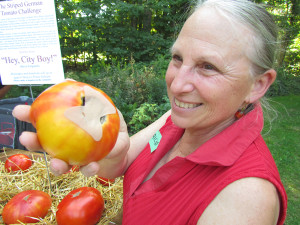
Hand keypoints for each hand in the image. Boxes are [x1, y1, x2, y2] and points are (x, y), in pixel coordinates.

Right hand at [13, 105, 129, 176]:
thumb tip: (68, 79)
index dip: (28, 116)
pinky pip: (86, 171)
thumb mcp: (104, 107)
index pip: (43, 121)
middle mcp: (64, 145)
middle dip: (32, 143)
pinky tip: (92, 165)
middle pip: (43, 145)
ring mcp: (74, 159)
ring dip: (56, 165)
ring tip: (57, 164)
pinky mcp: (87, 169)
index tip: (18, 111)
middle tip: (25, 138)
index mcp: (65, 128)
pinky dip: (88, 169)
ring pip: (60, 164)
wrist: (122, 148)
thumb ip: (87, 95)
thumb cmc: (110, 124)